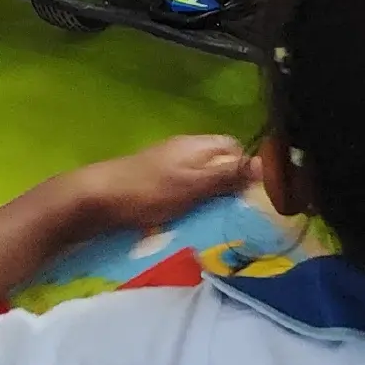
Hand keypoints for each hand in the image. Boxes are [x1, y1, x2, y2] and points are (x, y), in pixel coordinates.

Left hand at [59, 136, 256, 234]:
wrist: (97, 199)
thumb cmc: (148, 191)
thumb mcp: (194, 184)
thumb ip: (227, 174)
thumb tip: (267, 164)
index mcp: (199, 144)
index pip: (236, 148)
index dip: (249, 169)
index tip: (256, 195)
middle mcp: (187, 149)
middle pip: (221, 163)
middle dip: (232, 186)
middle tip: (239, 213)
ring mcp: (170, 165)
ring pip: (204, 179)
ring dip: (212, 198)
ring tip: (218, 220)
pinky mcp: (157, 182)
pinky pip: (187, 190)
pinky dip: (194, 203)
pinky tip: (192, 219)